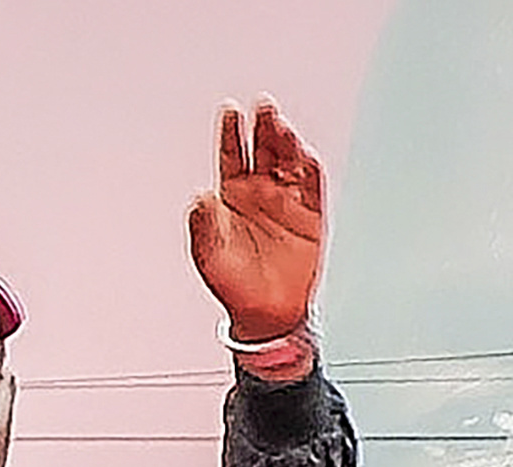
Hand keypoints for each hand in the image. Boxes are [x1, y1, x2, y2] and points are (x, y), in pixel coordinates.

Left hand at [186, 101, 328, 345]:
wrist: (267, 314)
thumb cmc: (234, 285)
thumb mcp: (209, 255)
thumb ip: (203, 225)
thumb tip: (199, 197)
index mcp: (232, 196)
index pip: (232, 154)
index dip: (231, 132)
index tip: (231, 111)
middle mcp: (260, 192)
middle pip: (263, 149)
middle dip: (264, 126)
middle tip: (264, 107)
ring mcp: (286, 201)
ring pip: (289, 161)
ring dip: (287, 142)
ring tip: (282, 128)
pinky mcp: (311, 215)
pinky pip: (312, 185)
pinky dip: (309, 168)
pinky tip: (305, 156)